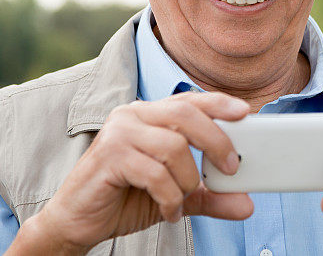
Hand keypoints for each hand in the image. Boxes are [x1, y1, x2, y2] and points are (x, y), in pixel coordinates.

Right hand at [9, 92, 253, 253]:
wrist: (76, 222)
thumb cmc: (124, 198)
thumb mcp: (176, 195)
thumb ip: (209, 196)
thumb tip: (246, 204)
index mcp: (149, 115)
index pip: (190, 100)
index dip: (219, 103)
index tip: (246, 112)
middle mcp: (133, 115)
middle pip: (187, 115)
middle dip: (216, 142)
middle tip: (230, 169)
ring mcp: (119, 133)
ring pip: (174, 146)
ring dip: (187, 180)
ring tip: (181, 199)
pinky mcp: (109, 156)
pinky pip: (155, 173)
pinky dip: (170, 197)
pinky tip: (168, 210)